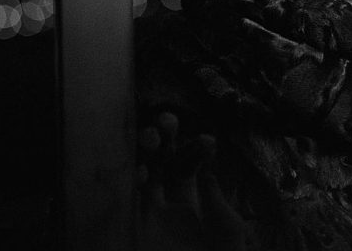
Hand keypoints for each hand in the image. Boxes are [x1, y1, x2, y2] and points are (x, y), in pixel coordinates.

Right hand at [136, 112, 245, 250]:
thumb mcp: (226, 231)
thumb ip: (215, 197)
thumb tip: (208, 166)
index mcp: (189, 202)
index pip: (186, 165)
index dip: (194, 149)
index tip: (207, 140)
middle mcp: (164, 204)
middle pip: (158, 162)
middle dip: (162, 139)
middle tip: (167, 120)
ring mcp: (145, 217)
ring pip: (139, 174)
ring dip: (144, 153)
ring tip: (153, 137)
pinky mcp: (132, 231)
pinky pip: (125, 202)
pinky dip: (130, 185)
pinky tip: (143, 173)